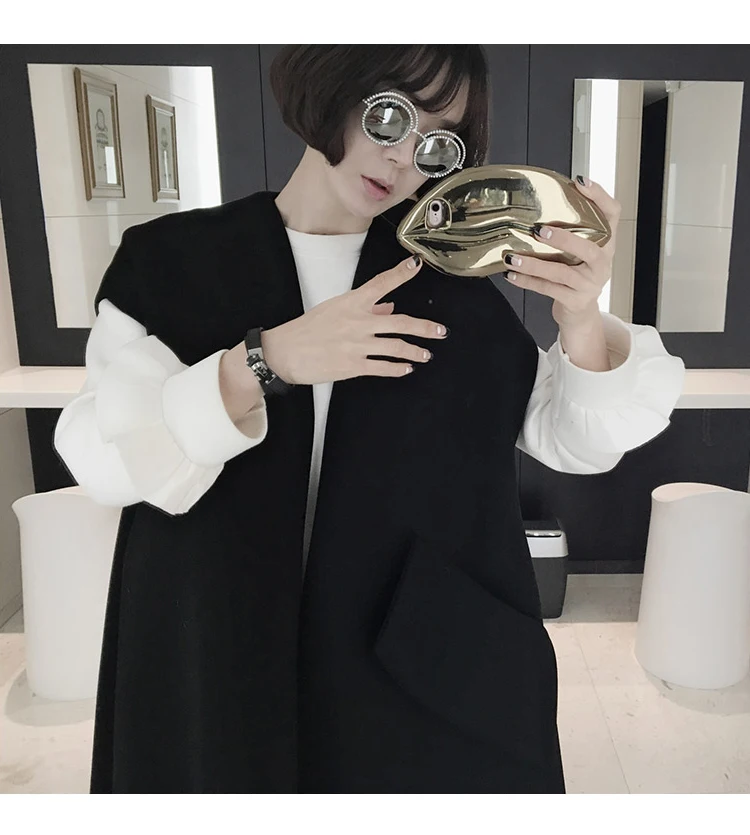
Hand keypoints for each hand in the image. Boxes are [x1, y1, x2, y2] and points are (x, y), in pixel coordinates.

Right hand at [261, 255, 448, 384]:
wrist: (285, 352)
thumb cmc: (308, 329)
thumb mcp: (335, 310)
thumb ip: (365, 309)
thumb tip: (389, 308)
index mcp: (352, 303)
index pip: (381, 283)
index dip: (401, 273)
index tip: (416, 264)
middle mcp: (358, 321)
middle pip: (400, 322)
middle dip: (424, 327)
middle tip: (441, 331)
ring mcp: (357, 344)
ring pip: (395, 347)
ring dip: (415, 351)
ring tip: (426, 354)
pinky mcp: (353, 365)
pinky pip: (382, 367)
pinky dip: (398, 368)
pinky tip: (406, 368)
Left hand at [503, 177, 620, 328]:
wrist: (580, 314)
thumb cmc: (575, 276)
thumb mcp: (578, 253)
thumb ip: (569, 232)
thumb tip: (538, 207)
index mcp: (606, 244)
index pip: (612, 214)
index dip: (599, 197)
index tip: (579, 182)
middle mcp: (602, 263)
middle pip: (589, 248)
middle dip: (564, 238)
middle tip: (539, 230)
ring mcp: (589, 284)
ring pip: (562, 272)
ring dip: (534, 264)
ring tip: (512, 258)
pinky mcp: (575, 300)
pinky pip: (548, 289)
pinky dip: (527, 281)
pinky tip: (511, 274)